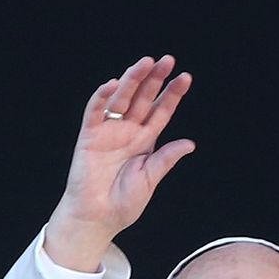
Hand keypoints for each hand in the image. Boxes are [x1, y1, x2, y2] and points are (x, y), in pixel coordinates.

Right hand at [44, 55, 194, 270]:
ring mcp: (108, 131)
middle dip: (155, 79)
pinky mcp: (89, 136)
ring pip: (122, 98)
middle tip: (167, 60)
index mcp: (145, 141)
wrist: (98, 218)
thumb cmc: (123, 203)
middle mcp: (128, 131)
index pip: (161, 111)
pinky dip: (102, 97)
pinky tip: (113, 84)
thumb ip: (166, 159)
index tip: (185, 77)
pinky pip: (95, 111)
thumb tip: (189, 143)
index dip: (172, 94)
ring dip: (132, 80)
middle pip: (143, 99)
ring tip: (145, 63)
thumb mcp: (150, 179)